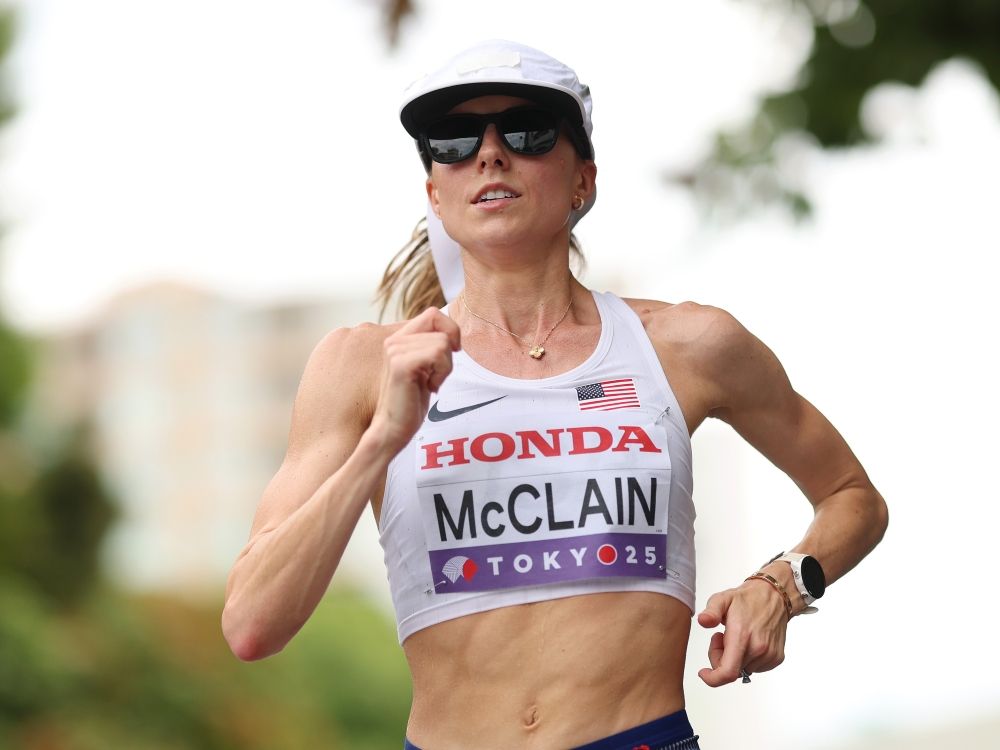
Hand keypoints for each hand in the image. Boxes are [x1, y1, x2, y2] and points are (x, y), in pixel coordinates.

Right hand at [369, 307, 460, 455]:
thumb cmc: (411, 401)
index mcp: (399, 338)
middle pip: (440, 327)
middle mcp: (394, 340)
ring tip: (429, 383)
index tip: (451, 354)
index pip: (433, 313)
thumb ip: (431, 344)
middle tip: (435, 375)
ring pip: (442, 343)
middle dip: (448, 353)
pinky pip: (438, 354)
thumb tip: (452, 332)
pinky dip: (441, 373)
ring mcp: (395, 351)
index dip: (450, 331)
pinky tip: (428, 387)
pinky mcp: (400, 364)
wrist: (393, 428)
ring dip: (445, 368)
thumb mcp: (425, 366)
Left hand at [696, 577, 789, 686]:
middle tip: (721, 637)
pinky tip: (749, 641)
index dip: (713, 678)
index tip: (704, 673)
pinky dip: (748, 658)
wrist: (774, 596)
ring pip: (743, 669)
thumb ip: (711, 612)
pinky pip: (755, 667)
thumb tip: (703, 621)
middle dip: (720, 658)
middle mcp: (758, 649)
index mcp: (742, 636)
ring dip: (735, 658)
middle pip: (731, 670)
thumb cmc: (747, 599)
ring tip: (738, 636)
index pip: (727, 672)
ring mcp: (769, 655)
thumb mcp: (722, 599)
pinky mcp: (777, 658)